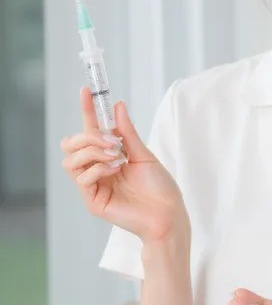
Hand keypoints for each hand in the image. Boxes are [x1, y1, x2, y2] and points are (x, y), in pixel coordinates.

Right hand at [60, 86, 189, 242]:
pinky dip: (98, 168)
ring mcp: (93, 186)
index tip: (87, 91)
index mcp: (107, 156)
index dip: (87, 111)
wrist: (168, 213)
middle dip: (88, 136)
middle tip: (113, 141)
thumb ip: (127, 132)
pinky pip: (82, 178)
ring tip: (117, 156)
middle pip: (70, 145)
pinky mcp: (93, 201)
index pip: (90, 131)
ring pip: (71, 160)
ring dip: (93, 151)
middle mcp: (96, 169)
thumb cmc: (159, 187)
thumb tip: (117, 105)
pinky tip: (115, 170)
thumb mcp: (143, 154)